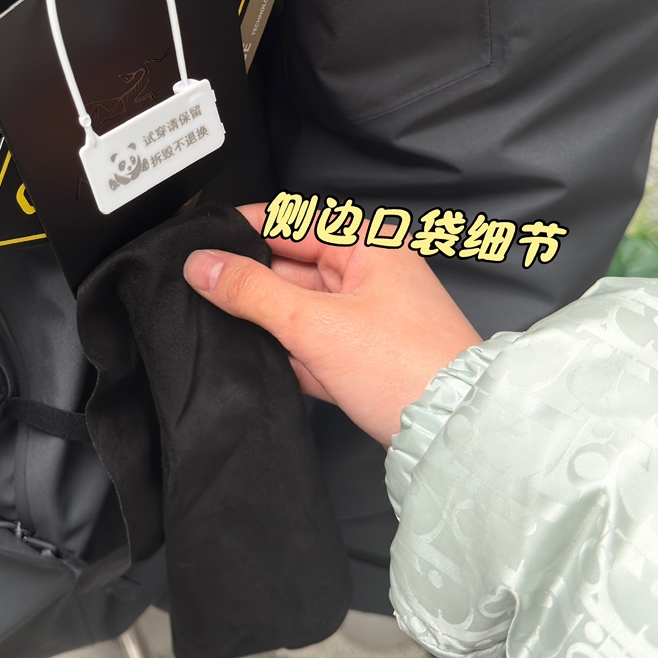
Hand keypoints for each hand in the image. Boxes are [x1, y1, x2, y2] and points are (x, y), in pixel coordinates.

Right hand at [183, 204, 481, 447]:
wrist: (457, 436)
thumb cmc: (408, 369)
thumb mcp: (314, 323)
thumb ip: (250, 291)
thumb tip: (202, 265)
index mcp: (367, 245)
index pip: (289, 221)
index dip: (242, 229)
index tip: (200, 242)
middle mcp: (369, 272)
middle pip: (289, 265)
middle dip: (249, 281)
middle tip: (203, 292)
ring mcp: (367, 315)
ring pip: (297, 306)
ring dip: (266, 321)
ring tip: (231, 329)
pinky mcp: (364, 354)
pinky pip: (312, 342)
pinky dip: (289, 352)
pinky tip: (268, 363)